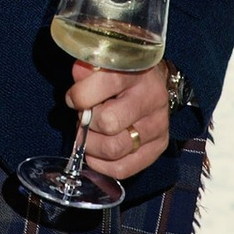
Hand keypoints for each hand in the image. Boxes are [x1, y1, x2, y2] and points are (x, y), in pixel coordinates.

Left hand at [71, 59, 171, 183]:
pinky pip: (123, 169)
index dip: (78, 97)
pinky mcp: (159, 145)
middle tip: (84, 120)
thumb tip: (77, 79)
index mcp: (135, 73)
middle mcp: (151, 98)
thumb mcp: (104, 64)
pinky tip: (98, 153)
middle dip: (86, 125)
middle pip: (108, 123)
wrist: (153, 82)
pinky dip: (102, 165)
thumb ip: (87, 71)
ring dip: (92, 146)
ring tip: (92, 134)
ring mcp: (158, 124)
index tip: (74, 99)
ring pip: (114, 149)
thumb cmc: (121, 75)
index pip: (102, 87)